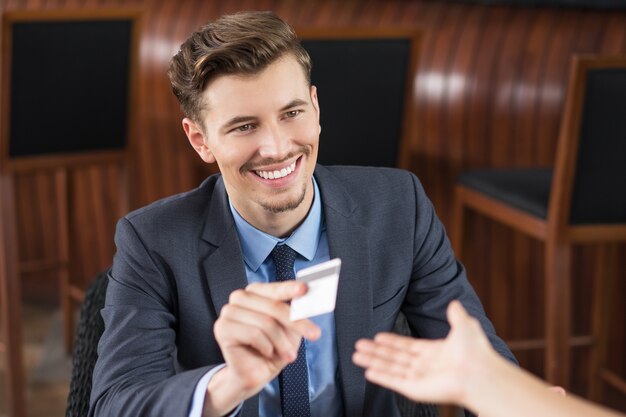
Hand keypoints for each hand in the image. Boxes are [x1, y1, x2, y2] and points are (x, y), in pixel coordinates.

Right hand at [207, 281, 319, 413]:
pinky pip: (253, 334)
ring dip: (281, 342)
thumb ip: (295, 314)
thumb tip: (305, 304)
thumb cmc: (272, 349)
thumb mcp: (290, 329)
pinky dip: (266, 347)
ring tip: (287, 354)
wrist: (254, 374)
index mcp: (256, 292)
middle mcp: (241, 297)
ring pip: (265, 322)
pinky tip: (266, 353)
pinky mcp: (222, 328)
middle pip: (273, 306)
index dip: (290, 288)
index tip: (305, 289)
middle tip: (314, 334)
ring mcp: (229, 311)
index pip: (275, 288)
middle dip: (296, 323)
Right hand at [353, 300, 491, 404]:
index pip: (407, 346)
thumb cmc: (476, 352)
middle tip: (359, 346)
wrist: (480, 372)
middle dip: (375, 351)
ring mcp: (419, 378)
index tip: (377, 337)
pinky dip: (380, 376)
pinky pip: (394, 381)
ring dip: (372, 361)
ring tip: (356, 356)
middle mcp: (425, 366)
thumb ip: (455, 314)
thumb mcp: (464, 326)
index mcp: (435, 352)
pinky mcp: (416, 389)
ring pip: (390, 368)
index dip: (391, 341)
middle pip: (394, 357)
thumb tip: (454, 302)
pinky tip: (368, 371)